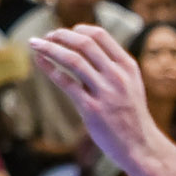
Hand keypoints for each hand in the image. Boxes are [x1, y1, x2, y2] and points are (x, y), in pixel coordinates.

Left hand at [31, 25, 163, 168]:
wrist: (140, 146)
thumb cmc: (131, 114)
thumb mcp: (131, 83)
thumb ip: (112, 65)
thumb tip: (85, 46)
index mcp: (127, 66)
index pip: (100, 35)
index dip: (78, 29)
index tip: (64, 32)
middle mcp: (117, 75)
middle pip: (84, 43)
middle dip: (61, 35)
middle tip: (46, 36)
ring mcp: (105, 92)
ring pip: (73, 59)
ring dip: (50, 48)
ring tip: (35, 44)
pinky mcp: (92, 108)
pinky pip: (66, 82)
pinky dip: (50, 69)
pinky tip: (39, 62)